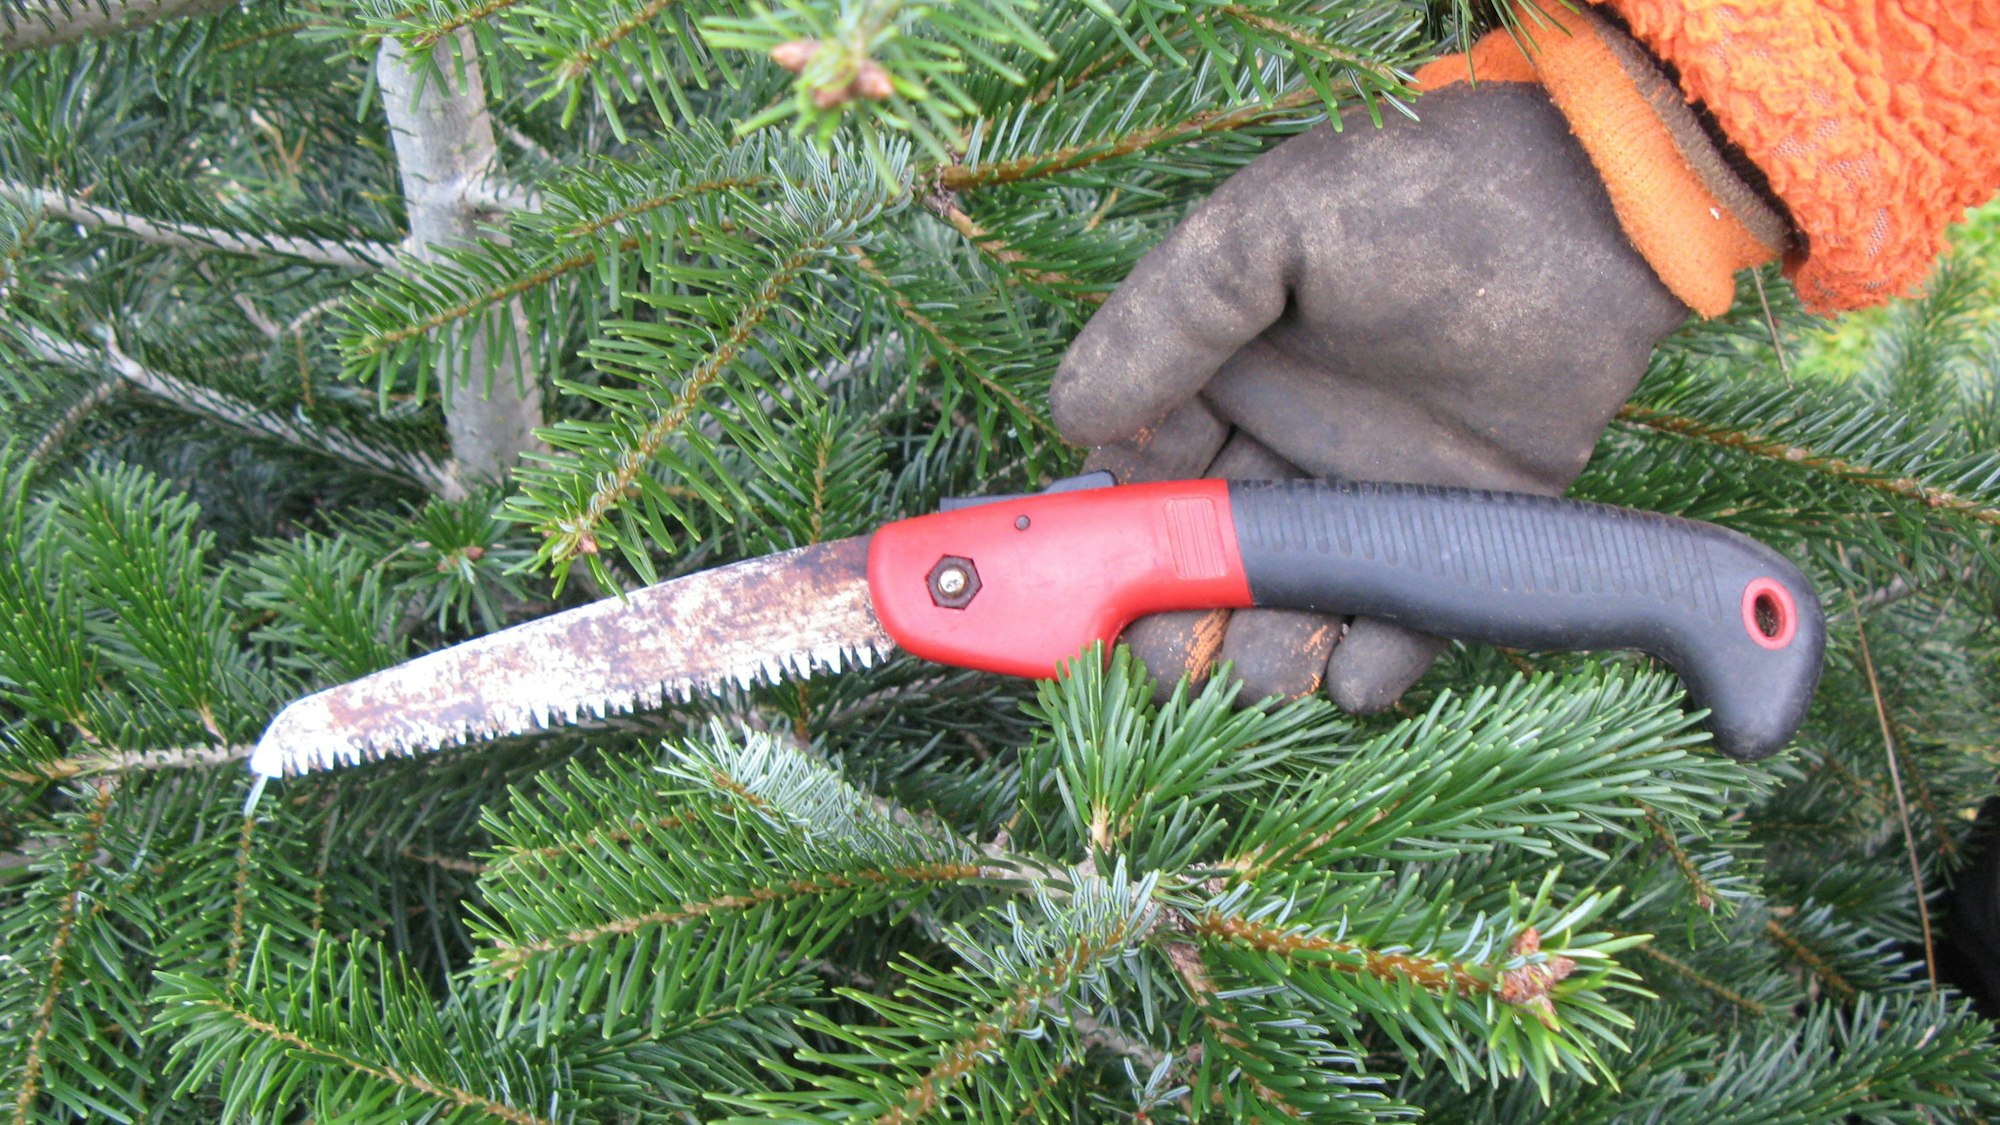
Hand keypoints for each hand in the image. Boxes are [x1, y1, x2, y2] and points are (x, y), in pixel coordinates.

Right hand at [1052, 83, 1692, 709]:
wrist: (1594, 214)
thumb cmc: (1416, 199)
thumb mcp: (1266, 230)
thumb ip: (1167, 321)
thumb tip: (1069, 415)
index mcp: (1220, 375)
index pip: (1136, 480)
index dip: (1110, 545)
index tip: (1092, 597)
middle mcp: (1281, 445)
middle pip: (1202, 565)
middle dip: (1176, 624)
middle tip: (1174, 660)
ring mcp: (1365, 497)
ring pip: (1289, 607)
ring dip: (1263, 658)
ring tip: (1267, 669)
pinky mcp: (1453, 532)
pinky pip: (1399, 621)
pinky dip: (1371, 666)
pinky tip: (1353, 673)